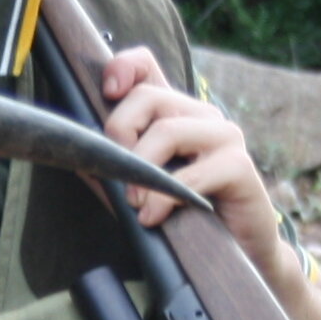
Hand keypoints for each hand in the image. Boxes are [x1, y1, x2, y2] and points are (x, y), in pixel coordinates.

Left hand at [96, 44, 286, 283]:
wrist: (238, 254)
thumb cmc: (185, 219)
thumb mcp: (140, 190)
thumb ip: (114, 171)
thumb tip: (81, 160)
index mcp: (175, 112)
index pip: (147, 65)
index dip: (122, 67)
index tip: (107, 92)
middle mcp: (201, 115)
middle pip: (147, 97)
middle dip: (119, 134)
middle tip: (116, 175)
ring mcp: (224, 137)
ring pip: (168, 130)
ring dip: (142, 170)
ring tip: (135, 203)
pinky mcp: (240, 166)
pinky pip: (193, 174)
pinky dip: (165, 197)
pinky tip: (154, 217)